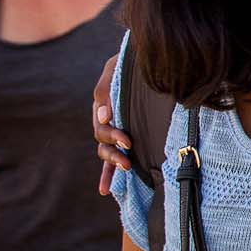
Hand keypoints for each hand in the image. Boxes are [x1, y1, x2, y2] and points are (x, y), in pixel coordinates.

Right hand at [92, 53, 131, 194]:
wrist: (148, 60)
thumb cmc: (131, 64)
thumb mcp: (115, 69)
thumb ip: (105, 89)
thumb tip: (103, 115)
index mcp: (104, 106)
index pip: (101, 127)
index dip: (113, 136)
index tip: (127, 141)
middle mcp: (108, 121)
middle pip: (103, 142)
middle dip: (114, 151)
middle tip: (129, 156)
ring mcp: (116, 131)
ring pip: (107, 152)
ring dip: (113, 164)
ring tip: (126, 169)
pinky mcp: (126, 139)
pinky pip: (112, 160)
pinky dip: (107, 174)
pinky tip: (105, 190)